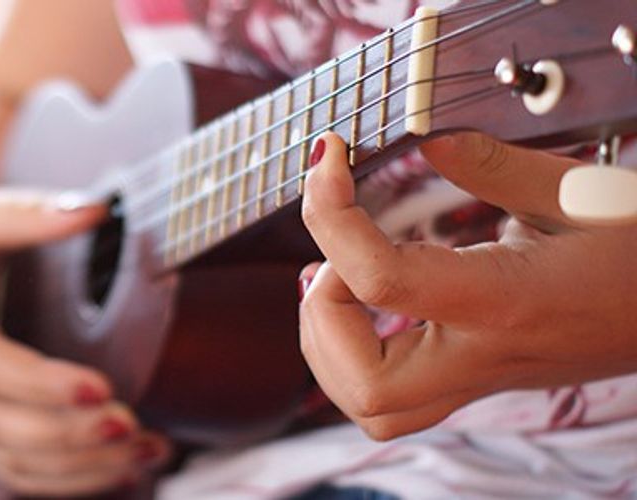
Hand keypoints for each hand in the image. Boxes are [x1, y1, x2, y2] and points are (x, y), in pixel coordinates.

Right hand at [0, 188, 170, 494]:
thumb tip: (95, 209)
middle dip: (66, 435)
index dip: (37, 383)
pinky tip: (123, 469)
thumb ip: (24, 215)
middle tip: (132, 424)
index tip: (100, 386)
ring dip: (81, 466)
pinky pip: (15, 469)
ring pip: (8, 459)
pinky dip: (69, 479)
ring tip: (148, 450)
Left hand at [299, 132, 636, 439]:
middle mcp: (484, 355)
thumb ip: (491, 167)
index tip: (327, 158)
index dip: (331, 217)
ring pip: (372, 409)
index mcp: (507, 302)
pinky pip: (390, 399)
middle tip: (324, 257)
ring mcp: (480, 378)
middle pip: (367, 388)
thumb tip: (420, 139)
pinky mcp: (475, 380)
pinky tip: (355, 298)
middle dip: (321, 319)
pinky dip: (347, 354)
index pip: (383, 281)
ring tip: (328, 277)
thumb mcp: (578, 194)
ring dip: (326, 345)